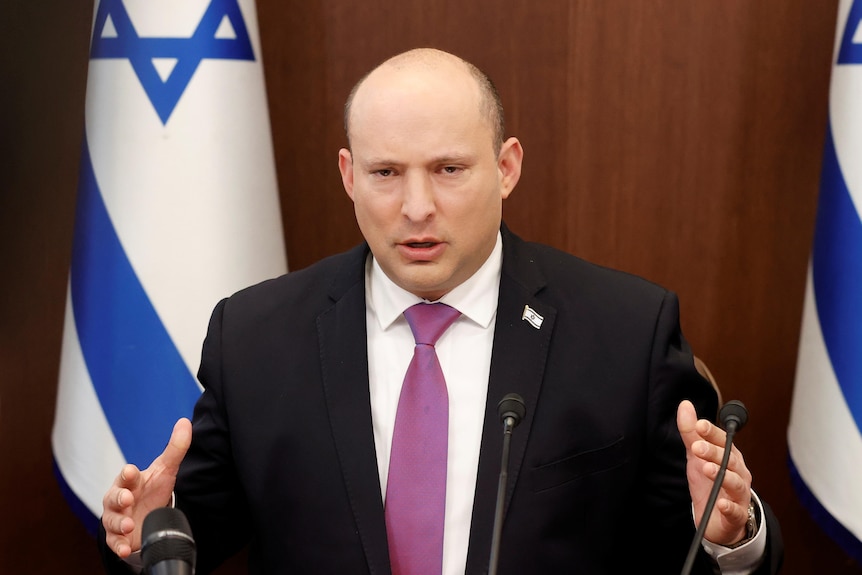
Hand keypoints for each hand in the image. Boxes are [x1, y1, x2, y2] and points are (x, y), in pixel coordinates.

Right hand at [101, 418, 191, 557]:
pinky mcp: (118, 537)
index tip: (131, 471)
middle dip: (119, 498)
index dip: (128, 474)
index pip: (126, 475)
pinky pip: (114, 542)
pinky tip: (124, 548)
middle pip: (113, 497)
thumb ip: (176, 447)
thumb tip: (184, 422)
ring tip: (129, 525)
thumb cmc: (152, 489)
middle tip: (127, 499)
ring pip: (112, 520)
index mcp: (130, 481)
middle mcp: (119, 499)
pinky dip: (118, 545)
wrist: (148, 515)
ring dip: (119, 523)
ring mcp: (117, 518)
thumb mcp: (166, 469)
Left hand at [677, 400, 751, 545]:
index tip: (699, 424)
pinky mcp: (736, 515)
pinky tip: (722, 504)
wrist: (718, 519)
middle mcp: (738, 473)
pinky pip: (736, 511)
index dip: (712, 432)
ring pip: (735, 483)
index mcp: (730, 456)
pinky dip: (730, 507)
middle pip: (729, 460)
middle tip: (697, 447)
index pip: (723, 440)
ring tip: (708, 469)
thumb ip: (691, 432)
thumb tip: (685, 404)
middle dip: (714, 452)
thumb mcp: (696, 456)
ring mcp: (739, 494)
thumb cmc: (710, 483)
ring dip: (722, 475)